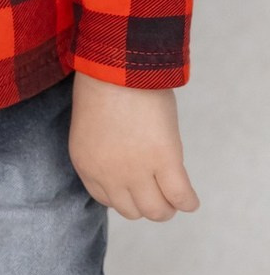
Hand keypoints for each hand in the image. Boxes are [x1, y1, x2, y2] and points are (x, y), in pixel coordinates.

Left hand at [69, 73, 199, 221]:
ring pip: (156, 211)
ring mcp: (136, 171)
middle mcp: (108, 174)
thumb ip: (106, 149)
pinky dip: (188, 201)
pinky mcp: (164, 161)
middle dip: (145, 202)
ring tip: (173, 192)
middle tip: (157, 187)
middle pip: (132, 211)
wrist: (117, 63)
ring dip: (167, 205)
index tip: (133, 184)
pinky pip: (180, 197)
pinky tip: (190, 197)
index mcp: (86, 163)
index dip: (123, 194)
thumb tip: (129, 161)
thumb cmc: (104, 82)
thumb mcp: (94, 125)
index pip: (106, 199)